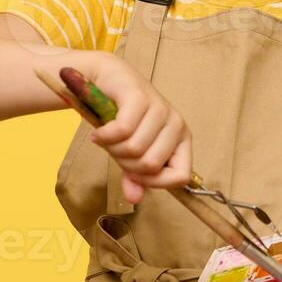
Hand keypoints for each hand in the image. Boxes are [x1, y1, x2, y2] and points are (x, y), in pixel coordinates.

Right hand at [84, 54, 192, 202]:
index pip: (181, 176)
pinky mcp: (140, 97)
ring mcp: (160, 109)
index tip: (134, 174)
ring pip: (135, 149)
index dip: (154, 183)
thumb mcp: (130, 153)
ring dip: (112, 149)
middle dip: (126, 164)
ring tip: (108, 138)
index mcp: (182, 140)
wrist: (106, 81)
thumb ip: (135, 177)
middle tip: (116, 150)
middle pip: (151, 166)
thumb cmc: (124, 119)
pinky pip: (122, 131)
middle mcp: (176, 124)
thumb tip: (134, 199)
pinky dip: (104, 137)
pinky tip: (99, 133)